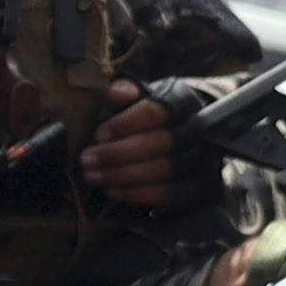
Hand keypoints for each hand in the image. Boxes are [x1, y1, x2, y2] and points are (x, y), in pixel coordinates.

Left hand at [78, 80, 185, 210]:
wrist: (187, 137)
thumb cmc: (155, 116)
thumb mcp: (143, 95)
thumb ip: (127, 90)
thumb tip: (113, 93)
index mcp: (183, 102)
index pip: (155, 111)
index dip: (125, 124)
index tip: (99, 134)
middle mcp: (197, 132)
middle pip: (156, 144)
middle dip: (116, 153)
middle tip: (86, 159)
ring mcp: (199, 162)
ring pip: (159, 170)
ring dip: (121, 175)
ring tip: (93, 176)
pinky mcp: (194, 188)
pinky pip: (165, 195)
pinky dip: (136, 194)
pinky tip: (112, 190)